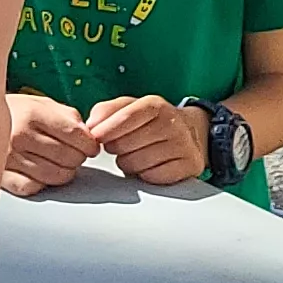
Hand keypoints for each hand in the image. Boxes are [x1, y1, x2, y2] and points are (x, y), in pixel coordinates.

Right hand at [0, 93, 97, 198]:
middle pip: (68, 157)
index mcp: (32, 114)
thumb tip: (89, 135)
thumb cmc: (11, 111)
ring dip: (63, 172)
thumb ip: (67, 116)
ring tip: (58, 162)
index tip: (90, 146)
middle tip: (72, 153)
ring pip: (54, 175)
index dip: (89, 144)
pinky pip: (32, 187)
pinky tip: (40, 172)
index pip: (75, 135)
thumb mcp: (40, 103)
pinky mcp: (0, 175)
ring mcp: (9, 158)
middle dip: (77, 157)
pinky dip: (41, 183)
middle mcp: (20, 136)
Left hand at [85, 95, 207, 186]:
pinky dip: (145, 174)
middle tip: (122, 145)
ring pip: (137, 164)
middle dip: (116, 148)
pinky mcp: (189, 165)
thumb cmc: (152, 121)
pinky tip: (149, 165)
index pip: (125, 118)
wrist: (191, 131)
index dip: (106, 130)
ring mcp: (182, 145)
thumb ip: (106, 111)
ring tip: (136, 154)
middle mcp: (172, 123)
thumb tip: (91, 126)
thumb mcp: (130, 107)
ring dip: (129, 163)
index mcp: (155, 105)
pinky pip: (152, 177)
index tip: (95, 138)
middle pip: (126, 144)